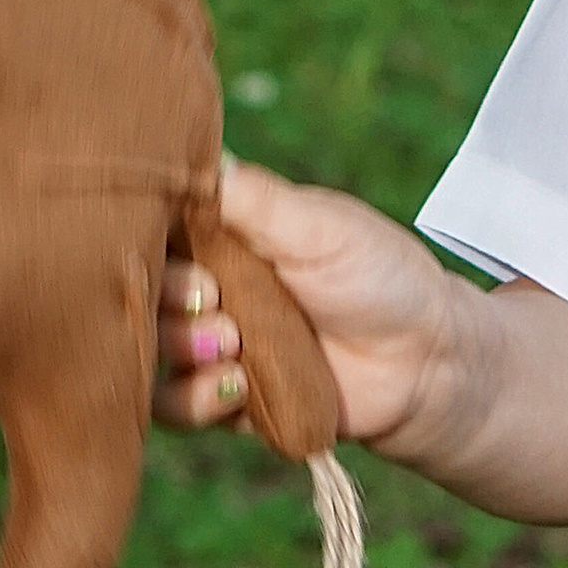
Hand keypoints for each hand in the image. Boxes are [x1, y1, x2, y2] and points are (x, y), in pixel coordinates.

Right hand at [155, 159, 475, 454]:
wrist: (426, 362)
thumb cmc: (382, 277)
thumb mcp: (323, 227)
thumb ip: (256, 199)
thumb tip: (194, 159)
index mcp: (225, 235)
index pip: (154, 231)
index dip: (151, 242)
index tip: (189, 250)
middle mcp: (209, 287)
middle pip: (141, 293)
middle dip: (171, 299)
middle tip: (216, 299)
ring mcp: (213, 345)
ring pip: (148, 352)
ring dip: (181, 349)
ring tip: (233, 345)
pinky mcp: (223, 400)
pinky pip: (173, 408)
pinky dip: (195, 398)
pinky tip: (237, 386)